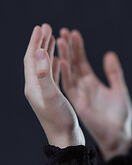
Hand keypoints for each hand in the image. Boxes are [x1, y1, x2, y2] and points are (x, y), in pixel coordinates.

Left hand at [23, 24, 84, 147]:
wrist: (65, 137)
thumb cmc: (60, 119)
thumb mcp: (51, 96)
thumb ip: (44, 74)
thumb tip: (39, 52)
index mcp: (33, 85)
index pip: (31, 58)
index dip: (35, 42)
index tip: (41, 27)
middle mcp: (36, 86)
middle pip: (36, 59)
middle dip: (40, 42)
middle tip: (47, 27)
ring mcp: (44, 91)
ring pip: (43, 65)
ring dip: (47, 51)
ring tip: (52, 38)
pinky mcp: (52, 94)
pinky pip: (51, 74)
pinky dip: (53, 63)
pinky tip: (57, 60)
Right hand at [56, 28, 131, 160]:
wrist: (119, 133)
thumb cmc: (120, 114)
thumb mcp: (119, 88)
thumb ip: (114, 72)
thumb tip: (109, 54)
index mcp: (92, 83)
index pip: (82, 62)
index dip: (78, 48)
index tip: (73, 32)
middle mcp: (83, 87)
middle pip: (73, 64)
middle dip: (69, 48)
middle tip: (62, 31)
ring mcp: (80, 94)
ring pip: (69, 72)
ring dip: (65, 56)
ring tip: (61, 40)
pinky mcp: (79, 103)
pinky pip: (70, 86)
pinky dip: (66, 73)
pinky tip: (63, 60)